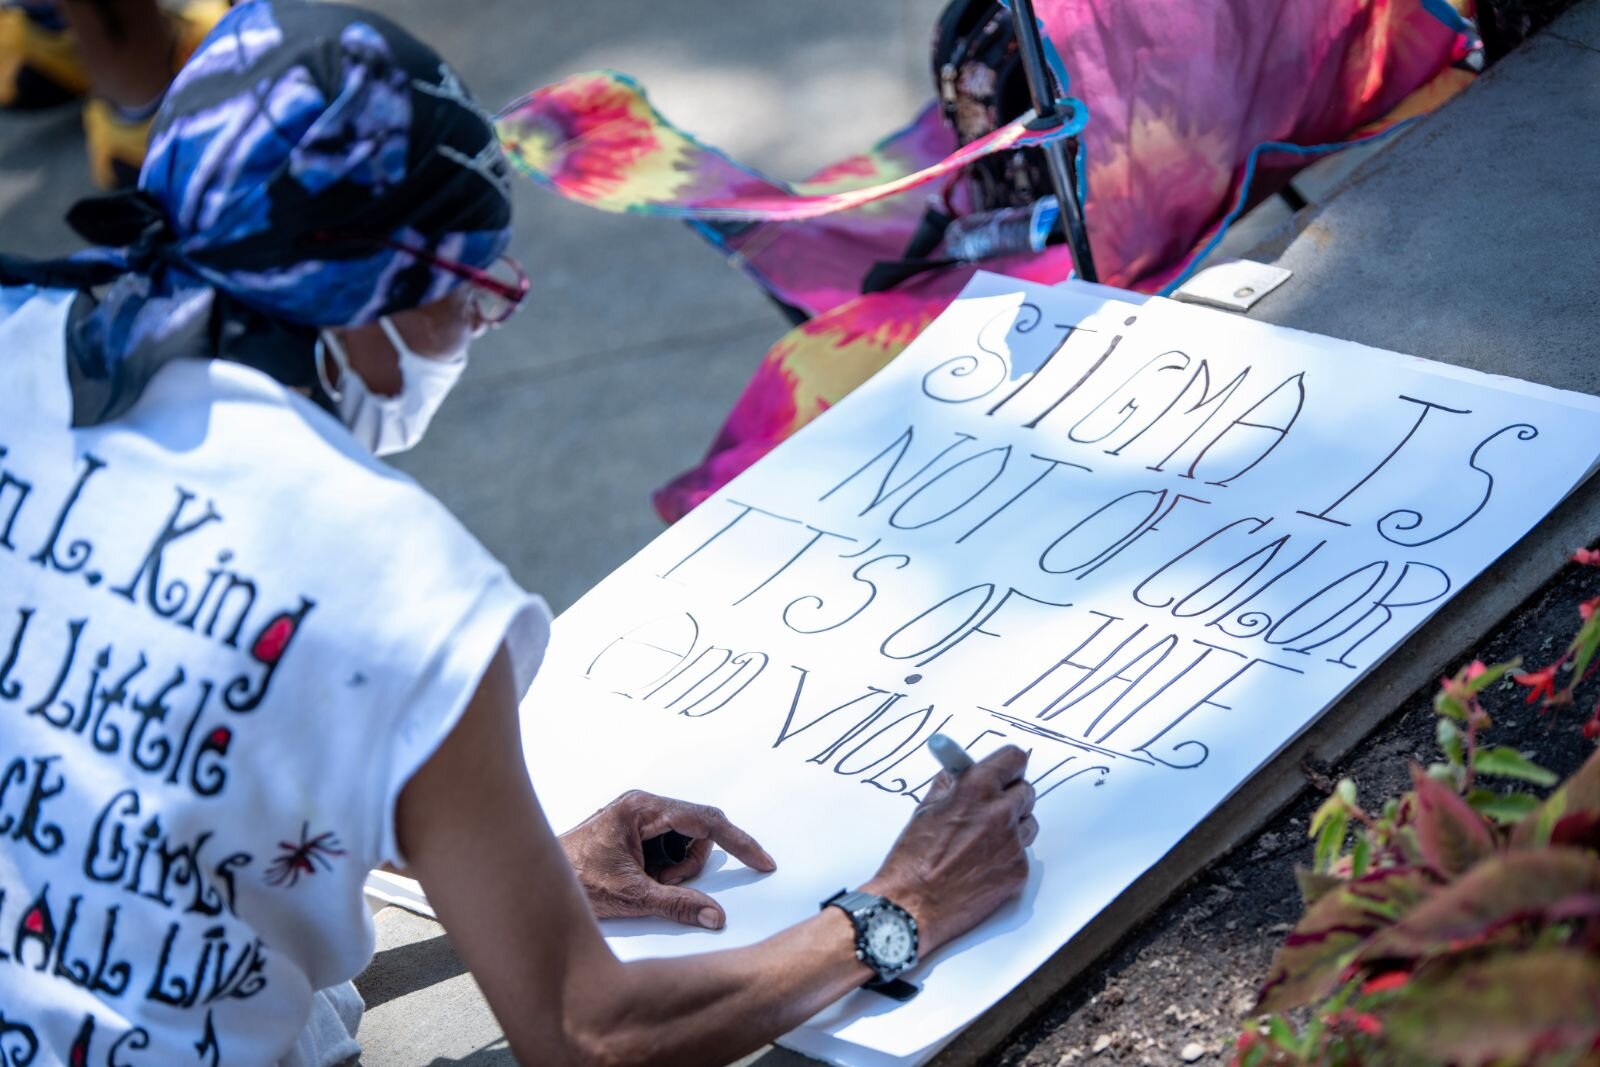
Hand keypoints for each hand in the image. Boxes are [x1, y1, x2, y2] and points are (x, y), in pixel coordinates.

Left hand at [559, 790, 776, 929]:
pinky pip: (668, 845)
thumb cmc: (576, 879)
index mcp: (644, 809)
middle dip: (688, 864)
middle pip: (697, 832)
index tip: (761, 861)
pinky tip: (640, 878)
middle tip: (662, 884)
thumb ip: (678, 904)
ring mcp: (638, 815)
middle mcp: (643, 804)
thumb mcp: (632, 896)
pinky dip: (664, 866)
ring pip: (684, 841)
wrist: (535, 880)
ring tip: (645, 883)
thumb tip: (714, 915)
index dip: (738, 842)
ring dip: (675, 868)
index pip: (706, 820)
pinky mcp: (634, 827)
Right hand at [862, 745, 1036, 953]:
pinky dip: (1007, 856)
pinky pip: (1022, 853)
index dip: (1008, 766)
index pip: (1013, 759)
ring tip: (983, 841)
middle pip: (1026, 791)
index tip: (1005, 770)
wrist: (912, 906)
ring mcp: (1012, 844)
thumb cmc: (913, 859)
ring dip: (1013, 826)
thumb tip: (960, 771)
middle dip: (1010, 796)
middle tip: (991, 807)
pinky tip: (981, 866)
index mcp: (975, 790)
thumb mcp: (926, 810)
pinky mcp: (1018, 871)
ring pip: (1029, 823)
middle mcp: (1000, 813)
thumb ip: (950, 786)